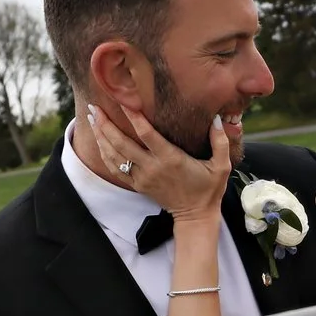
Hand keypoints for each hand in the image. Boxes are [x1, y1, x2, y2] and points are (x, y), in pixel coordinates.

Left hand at [86, 104, 231, 223]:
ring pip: (114, 155)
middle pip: (121, 143)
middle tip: (95, 106)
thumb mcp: (222, 166)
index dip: (133, 117)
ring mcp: (142, 178)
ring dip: (101, 136)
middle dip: (106, 124)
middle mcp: (152, 168)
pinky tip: (99, 141)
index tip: (124, 100)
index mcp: (170, 159)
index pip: (147, 134)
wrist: (195, 215)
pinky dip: (105, 154)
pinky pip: (115, 169)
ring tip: (93, 118)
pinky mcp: (137, 185)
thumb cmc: (209, 189)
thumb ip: (220, 141)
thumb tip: (218, 119)